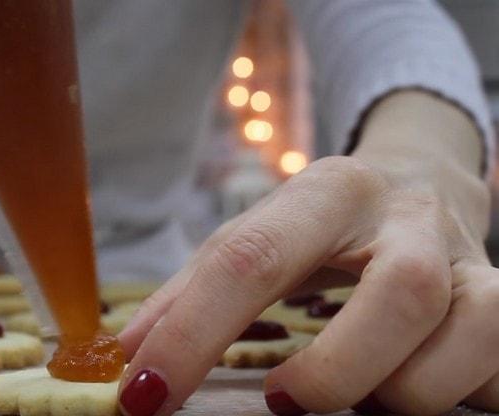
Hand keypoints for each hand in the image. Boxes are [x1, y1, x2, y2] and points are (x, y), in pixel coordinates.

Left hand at [116, 91, 498, 415]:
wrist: (420, 180)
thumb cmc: (323, 225)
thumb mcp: (258, 235)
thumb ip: (194, 292)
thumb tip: (133, 357)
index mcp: (326, 192)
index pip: (252, 258)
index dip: (193, 333)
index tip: (147, 392)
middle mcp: (406, 218)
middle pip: (399, 294)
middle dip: (334, 370)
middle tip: (284, 401)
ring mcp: (467, 258)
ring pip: (464, 331)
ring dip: (399, 390)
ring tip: (355, 396)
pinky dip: (455, 393)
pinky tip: (409, 387)